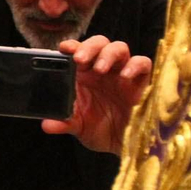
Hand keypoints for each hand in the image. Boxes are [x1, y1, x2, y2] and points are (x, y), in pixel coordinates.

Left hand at [41, 35, 152, 153]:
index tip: (64, 48)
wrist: (123, 145)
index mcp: (85, 74)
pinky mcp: (141, 82)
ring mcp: (123, 73)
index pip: (78, 51)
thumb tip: (46, 124)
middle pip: (99, 44)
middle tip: (79, 59)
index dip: (72, 46)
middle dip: (89, 47)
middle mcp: (103, 70)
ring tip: (100, 69)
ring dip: (108, 54)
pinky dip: (135, 65)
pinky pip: (143, 64)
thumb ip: (63, 123)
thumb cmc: (100, 130)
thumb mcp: (79, 127)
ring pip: (119, 48)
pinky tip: (125, 76)